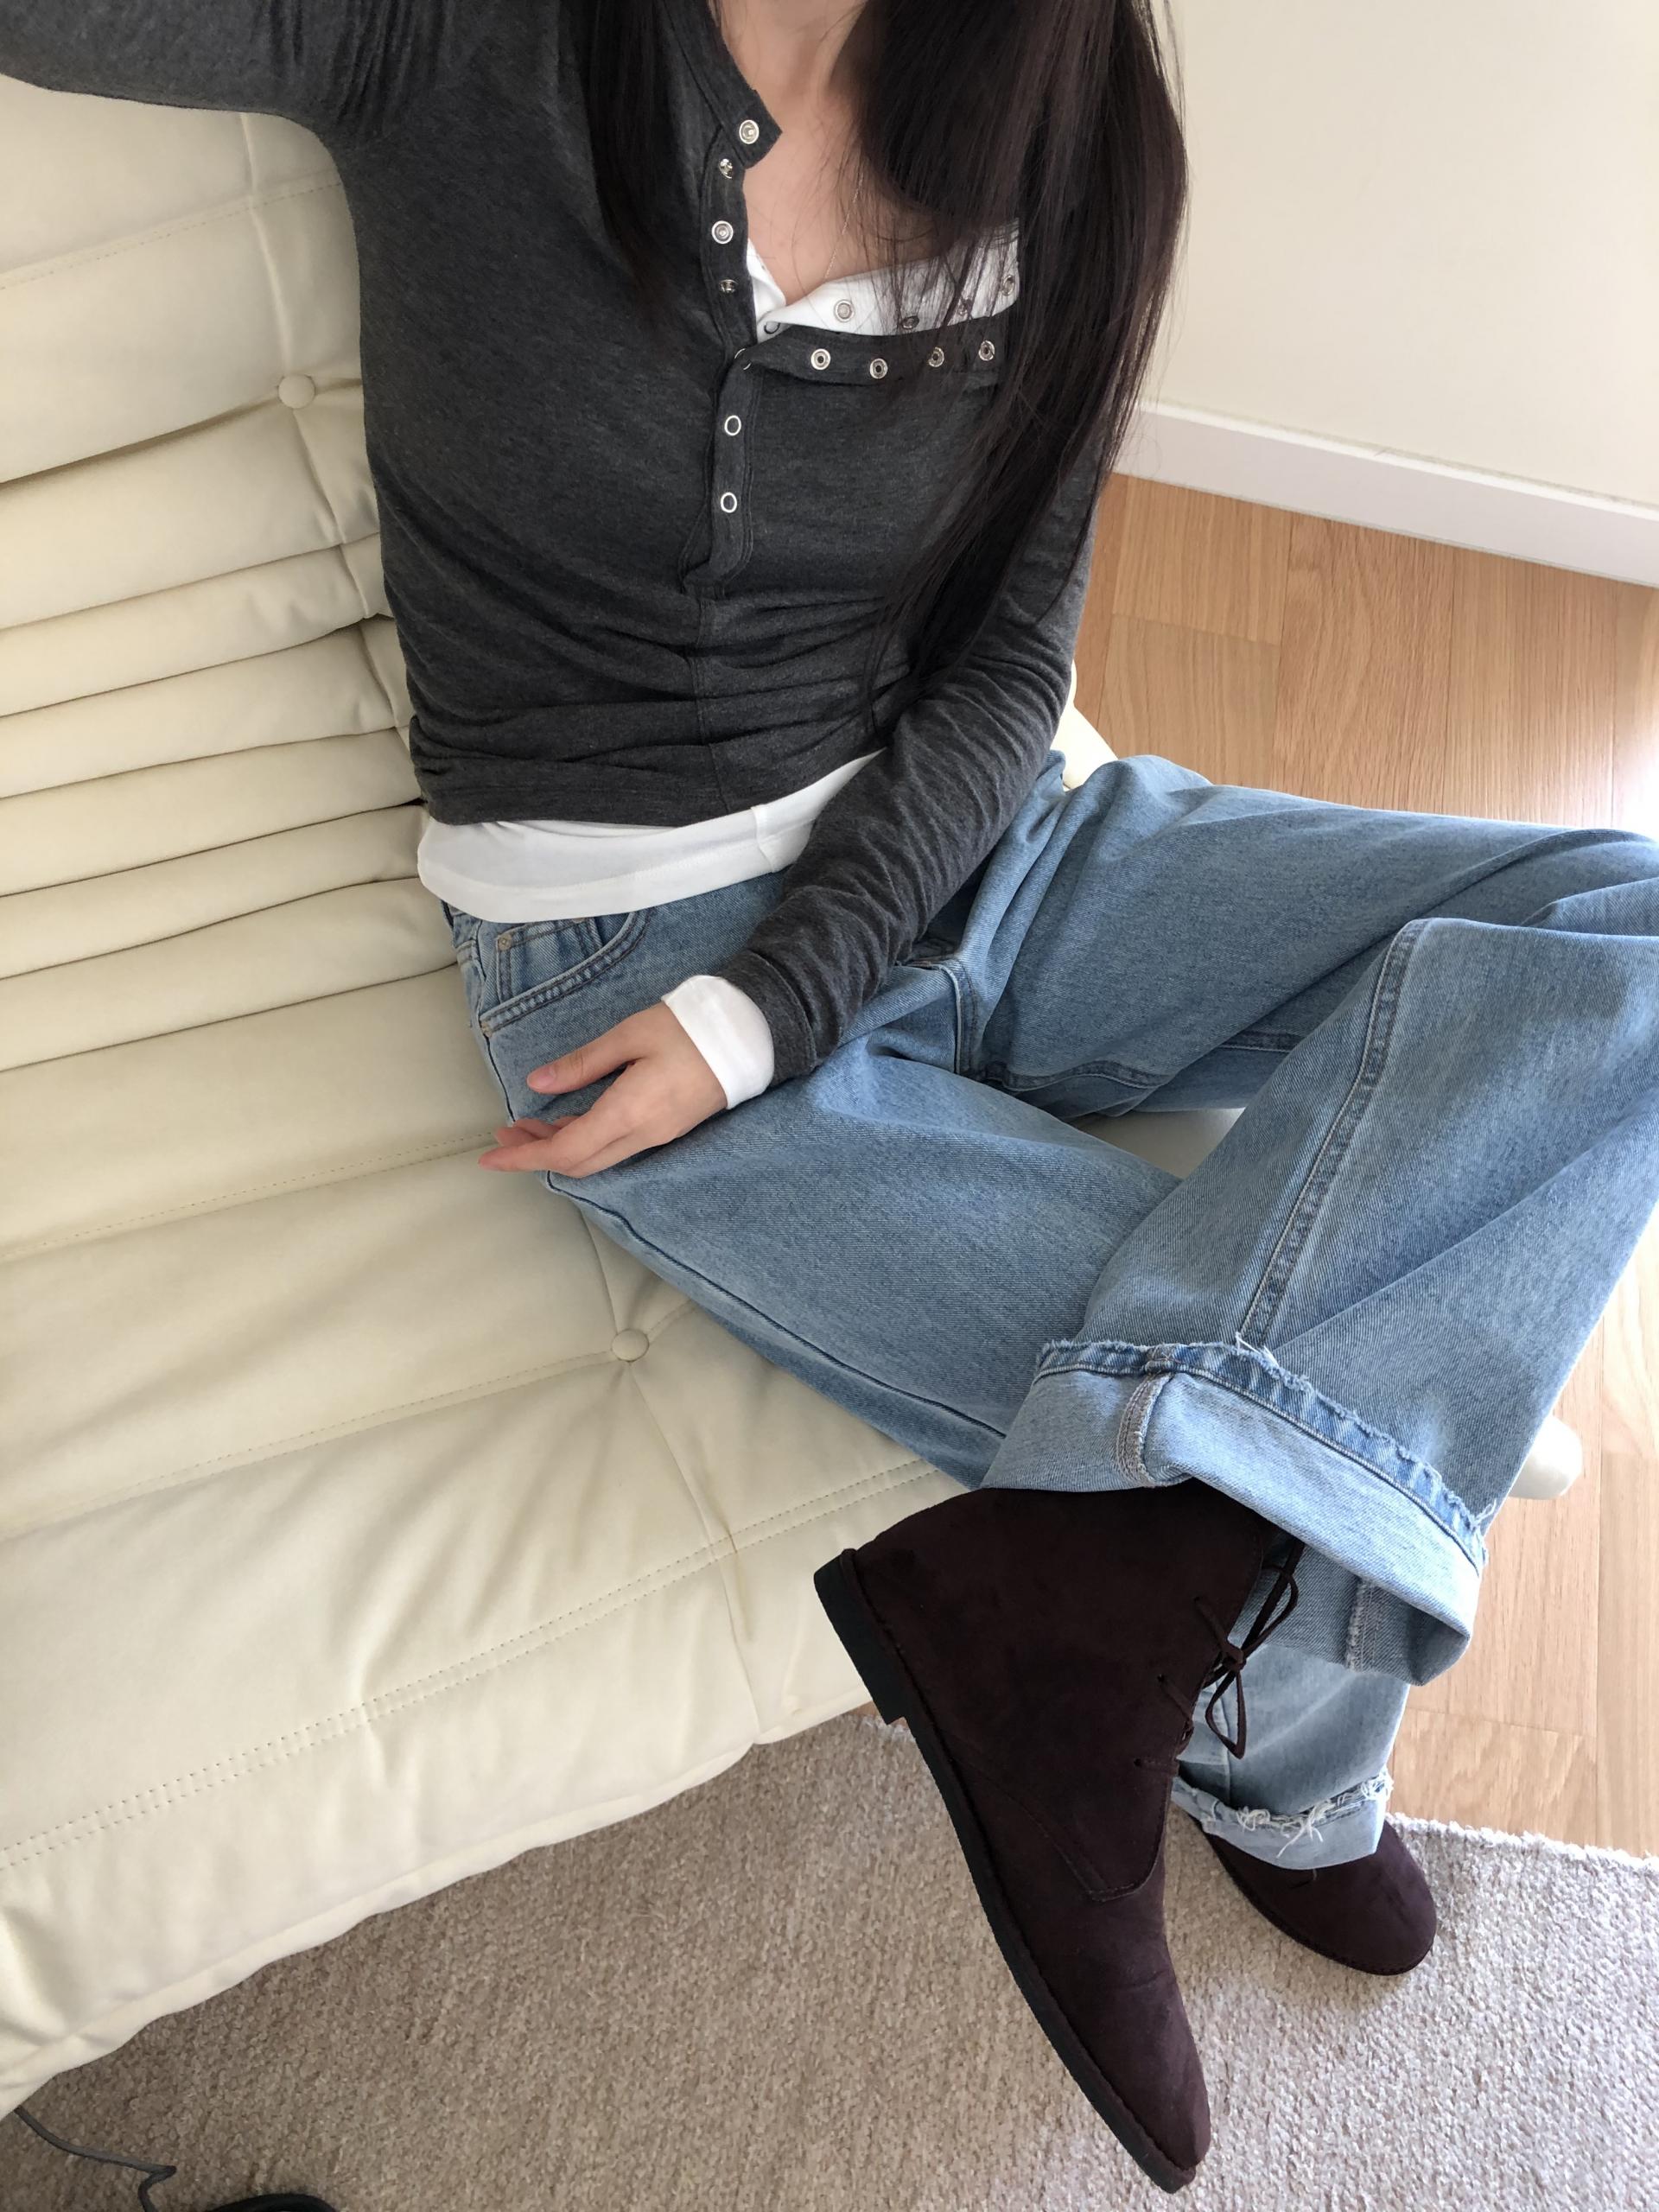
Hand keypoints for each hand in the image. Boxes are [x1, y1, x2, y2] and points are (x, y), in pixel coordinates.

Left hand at [475, 1000, 727, 1179]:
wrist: (750, 1037)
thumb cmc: (690, 1029)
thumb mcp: (629, 1035)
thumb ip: (582, 1064)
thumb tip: (538, 1084)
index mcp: (629, 1113)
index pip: (566, 1151)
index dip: (524, 1157)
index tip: (490, 1156)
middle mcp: (643, 1135)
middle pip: (579, 1163)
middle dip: (536, 1154)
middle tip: (506, 1132)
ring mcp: (658, 1136)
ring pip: (597, 1157)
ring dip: (560, 1146)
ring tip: (530, 1125)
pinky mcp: (667, 1129)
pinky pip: (616, 1147)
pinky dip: (585, 1139)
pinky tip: (569, 1119)